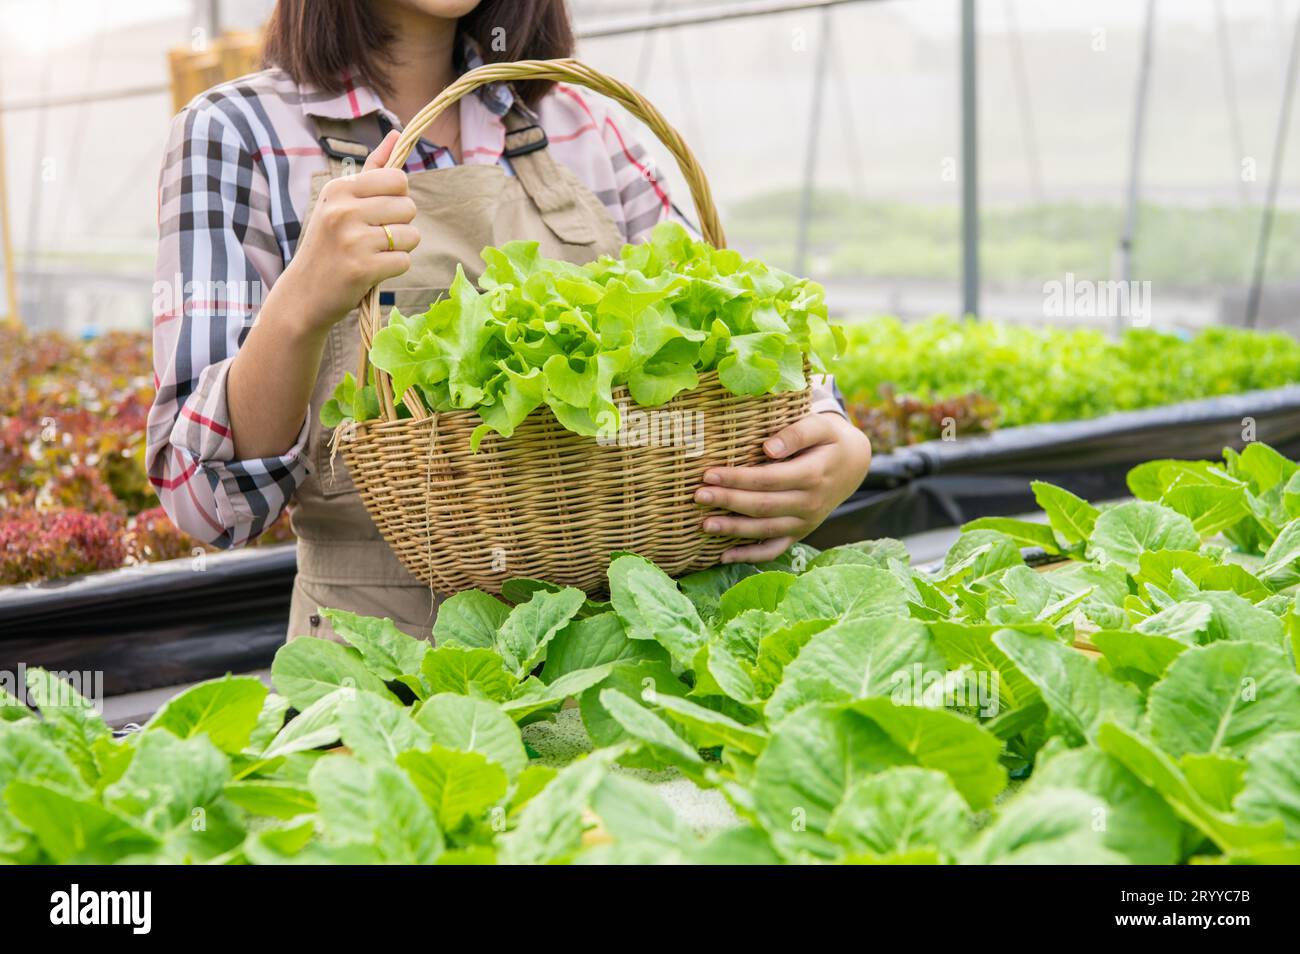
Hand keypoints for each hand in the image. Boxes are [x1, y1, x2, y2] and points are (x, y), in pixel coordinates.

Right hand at [281, 129, 419, 334]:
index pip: (398, 179)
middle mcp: (343, 210)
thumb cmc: (330, 244)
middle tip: (376, 237)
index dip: (397, 198)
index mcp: (340, 188)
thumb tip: (398, 135)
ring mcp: (352, 239)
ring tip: (374, 254)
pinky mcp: (362, 268)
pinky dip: (394, 269)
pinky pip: (404, 262)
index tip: (379, 212)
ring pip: (411, 236)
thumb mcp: (342, 202)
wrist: (305, 293)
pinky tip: (373, 271)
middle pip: (409, 207)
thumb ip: (373, 169)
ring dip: (400, 248)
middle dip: (401, 225)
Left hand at [694, 411, 871, 562]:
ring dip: (733, 530)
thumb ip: (796, 433)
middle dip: (728, 502)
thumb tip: (768, 448)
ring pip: (765, 530)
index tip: (710, 474)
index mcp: (813, 475)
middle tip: (698, 496)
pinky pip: (774, 550)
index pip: (769, 479)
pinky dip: (750, 556)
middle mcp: (810, 503)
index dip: (738, 479)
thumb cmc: (829, 439)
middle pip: (763, 505)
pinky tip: (724, 556)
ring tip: (704, 525)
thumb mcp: (820, 426)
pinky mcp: (800, 533)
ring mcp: (805, 522)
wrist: (853, 464)